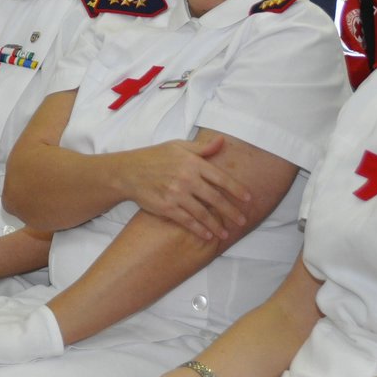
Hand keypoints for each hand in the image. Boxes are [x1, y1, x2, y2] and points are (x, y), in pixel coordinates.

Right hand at [117, 135, 250, 241]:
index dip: (237, 190)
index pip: (221, 178)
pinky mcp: (167, 207)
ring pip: (203, 213)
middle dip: (231, 211)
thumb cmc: (154, 157)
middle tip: (242, 220)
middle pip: (215, 198)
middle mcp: (186, 178)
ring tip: (226, 233)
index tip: (249, 199)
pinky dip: (199, 229)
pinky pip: (187, 221)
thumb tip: (222, 141)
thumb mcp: (178, 146)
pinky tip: (208, 235)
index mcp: (192, 162)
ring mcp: (176, 194)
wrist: (128, 171)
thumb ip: (202, 148)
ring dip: (217, 225)